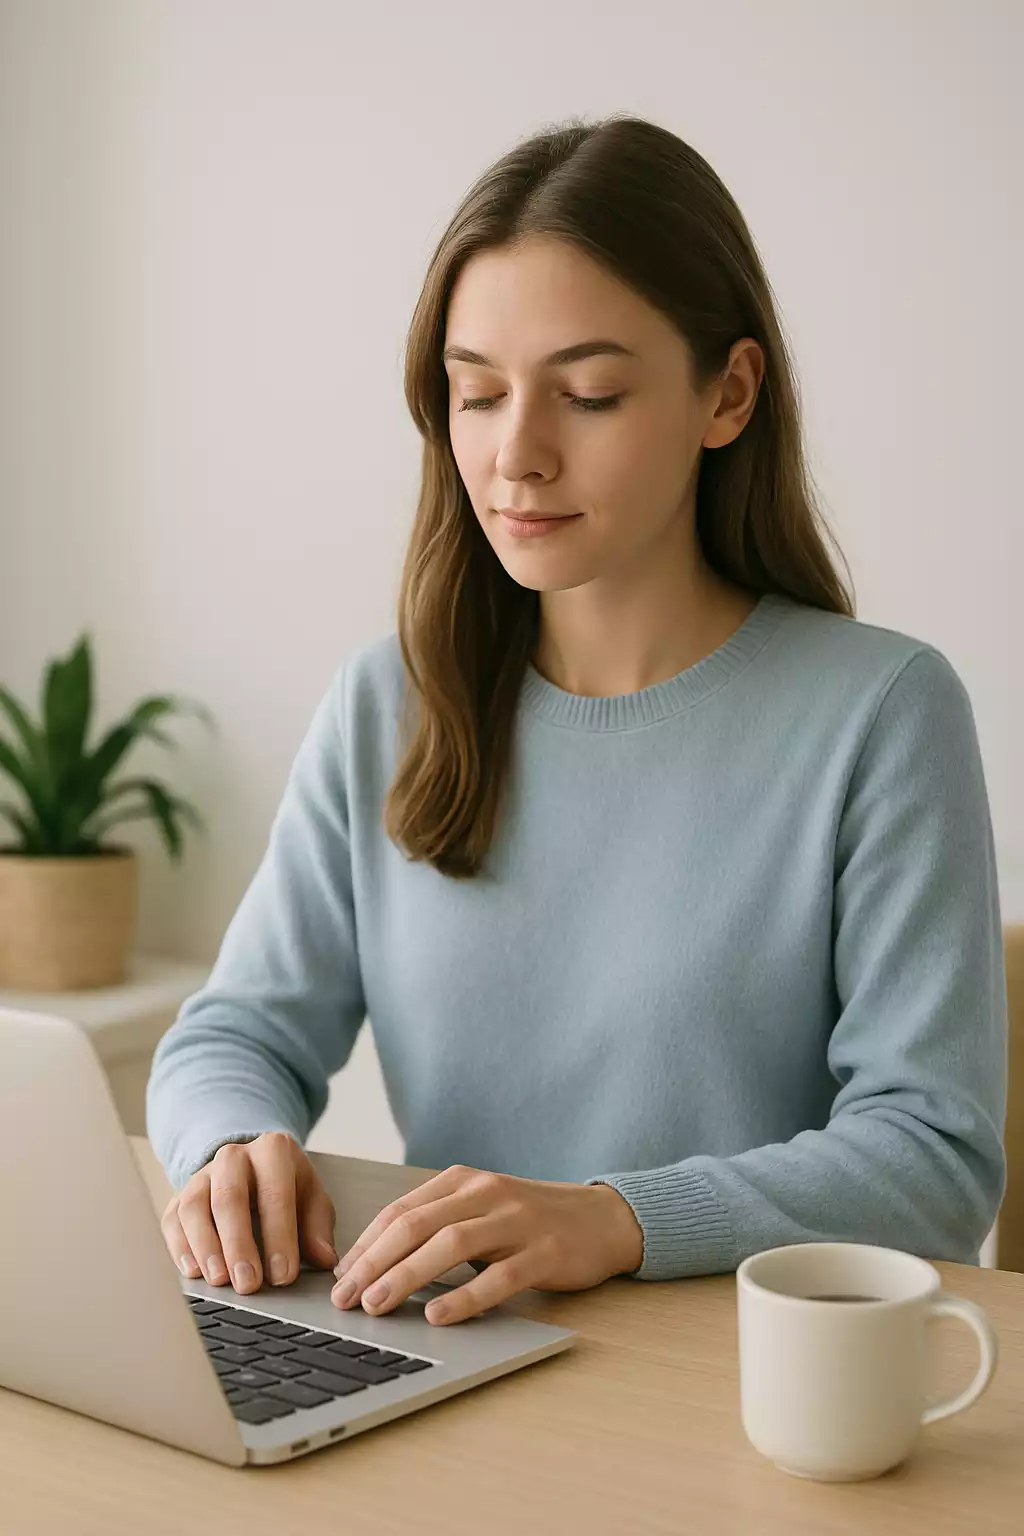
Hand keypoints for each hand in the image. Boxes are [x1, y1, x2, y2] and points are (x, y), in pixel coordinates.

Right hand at [160, 1132, 338, 1292]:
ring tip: (219, 1280)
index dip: (279, 1236)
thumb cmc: (286, 1186)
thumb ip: (317, 1226)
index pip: (275, 1193)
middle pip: (229, 1197)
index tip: (283, 1275)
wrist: (252, 1163)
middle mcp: (233, 1156)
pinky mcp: (179, 1194)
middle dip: (238, 1244)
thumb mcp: (310, 1196)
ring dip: (205, 1246)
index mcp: (273, 1151)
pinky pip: (172, 1218)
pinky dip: (179, 1247)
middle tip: (248, 1284)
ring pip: (194, 1206)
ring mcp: (202, 1174)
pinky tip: (193, 1272)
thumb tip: (325, 1259)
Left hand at [329, 1164, 644, 1325]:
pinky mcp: (545, 1251)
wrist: (601, 1219)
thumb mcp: (480, 1212)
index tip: (338, 1277)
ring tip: (378, 1305)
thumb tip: (373, 1266)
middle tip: (345, 1297)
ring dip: (407, 1275)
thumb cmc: (530, 1222)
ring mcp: (517, 1220)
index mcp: (463, 1181)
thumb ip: (437, 1228)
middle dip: (374, 1262)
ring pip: (450, 1244)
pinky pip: (498, 1275)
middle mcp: (486, 1193)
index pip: (400, 1211)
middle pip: (416, 1224)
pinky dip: (464, 1296)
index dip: (364, 1245)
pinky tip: (438, 1314)